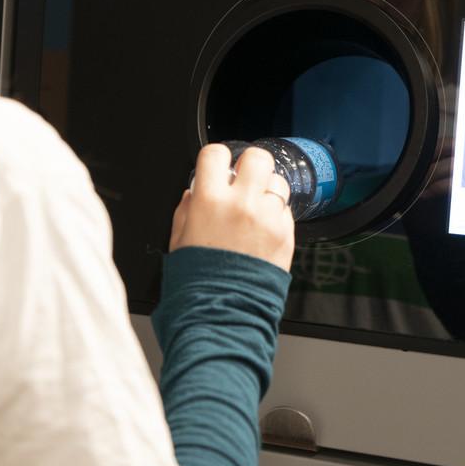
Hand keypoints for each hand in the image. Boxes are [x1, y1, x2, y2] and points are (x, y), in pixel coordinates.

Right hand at [169, 144, 295, 270]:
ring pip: (278, 182)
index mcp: (209, 201)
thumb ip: (186, 210)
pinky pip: (286, 210)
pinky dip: (276, 214)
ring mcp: (267, 218)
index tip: (218, 167)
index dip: (217, 158)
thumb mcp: (178, 240)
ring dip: (267, 190)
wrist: (222, 312)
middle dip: (251, 165)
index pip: (217, 153)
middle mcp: (241, 204)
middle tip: (244, 179)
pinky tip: (262, 230)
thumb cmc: (197, 281)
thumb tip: (193, 193)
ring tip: (256, 208)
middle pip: (258, 158)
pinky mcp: (285, 234)